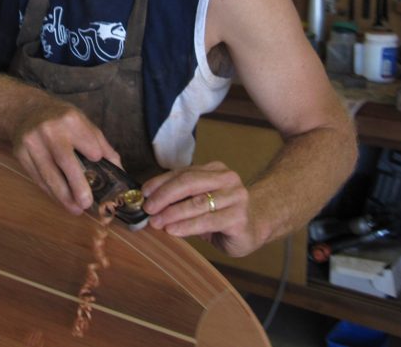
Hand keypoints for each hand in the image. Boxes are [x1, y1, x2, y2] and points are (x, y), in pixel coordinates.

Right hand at [10, 100, 121, 215]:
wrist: (26, 111)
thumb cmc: (61, 119)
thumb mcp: (83, 122)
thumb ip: (100, 144)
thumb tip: (119, 170)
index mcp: (71, 119)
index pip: (88, 144)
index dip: (95, 159)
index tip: (102, 176)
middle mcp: (50, 129)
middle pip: (65, 161)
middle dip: (77, 185)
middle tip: (87, 203)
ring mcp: (32, 142)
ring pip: (49, 174)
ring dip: (63, 195)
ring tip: (75, 209)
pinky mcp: (20, 153)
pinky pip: (37, 177)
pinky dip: (50, 191)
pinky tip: (60, 199)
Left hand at [141, 161, 255, 256]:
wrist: (256, 227)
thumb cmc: (222, 214)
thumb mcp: (201, 201)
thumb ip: (180, 198)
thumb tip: (149, 203)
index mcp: (215, 170)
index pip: (182, 173)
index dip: (160, 182)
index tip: (143, 193)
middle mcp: (227, 179)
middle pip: (189, 182)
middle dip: (165, 196)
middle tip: (148, 208)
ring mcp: (236, 198)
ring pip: (197, 202)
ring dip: (172, 213)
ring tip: (156, 222)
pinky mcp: (239, 218)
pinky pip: (207, 221)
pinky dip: (186, 226)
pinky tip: (172, 231)